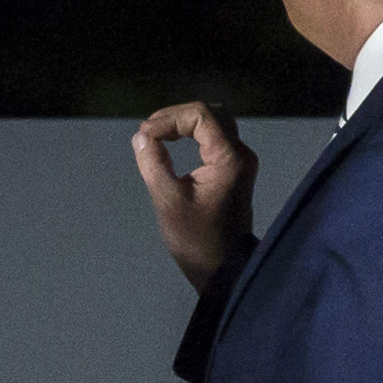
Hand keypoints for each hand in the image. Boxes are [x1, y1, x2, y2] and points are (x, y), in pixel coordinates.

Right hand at [130, 100, 259, 289]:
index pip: (201, 116)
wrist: (223, 268)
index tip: (145, 134)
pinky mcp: (234, 170)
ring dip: (184, 124)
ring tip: (156, 135)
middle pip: (211, 114)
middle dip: (177, 116)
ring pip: (214, 123)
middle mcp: (240, 154)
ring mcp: (240, 162)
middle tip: (149, 130)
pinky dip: (192, 136)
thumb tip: (141, 137)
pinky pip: (214, 139)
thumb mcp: (168, 201)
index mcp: (230, 159)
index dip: (169, 118)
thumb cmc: (197, 239)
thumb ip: (153, 163)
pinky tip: (170, 144)